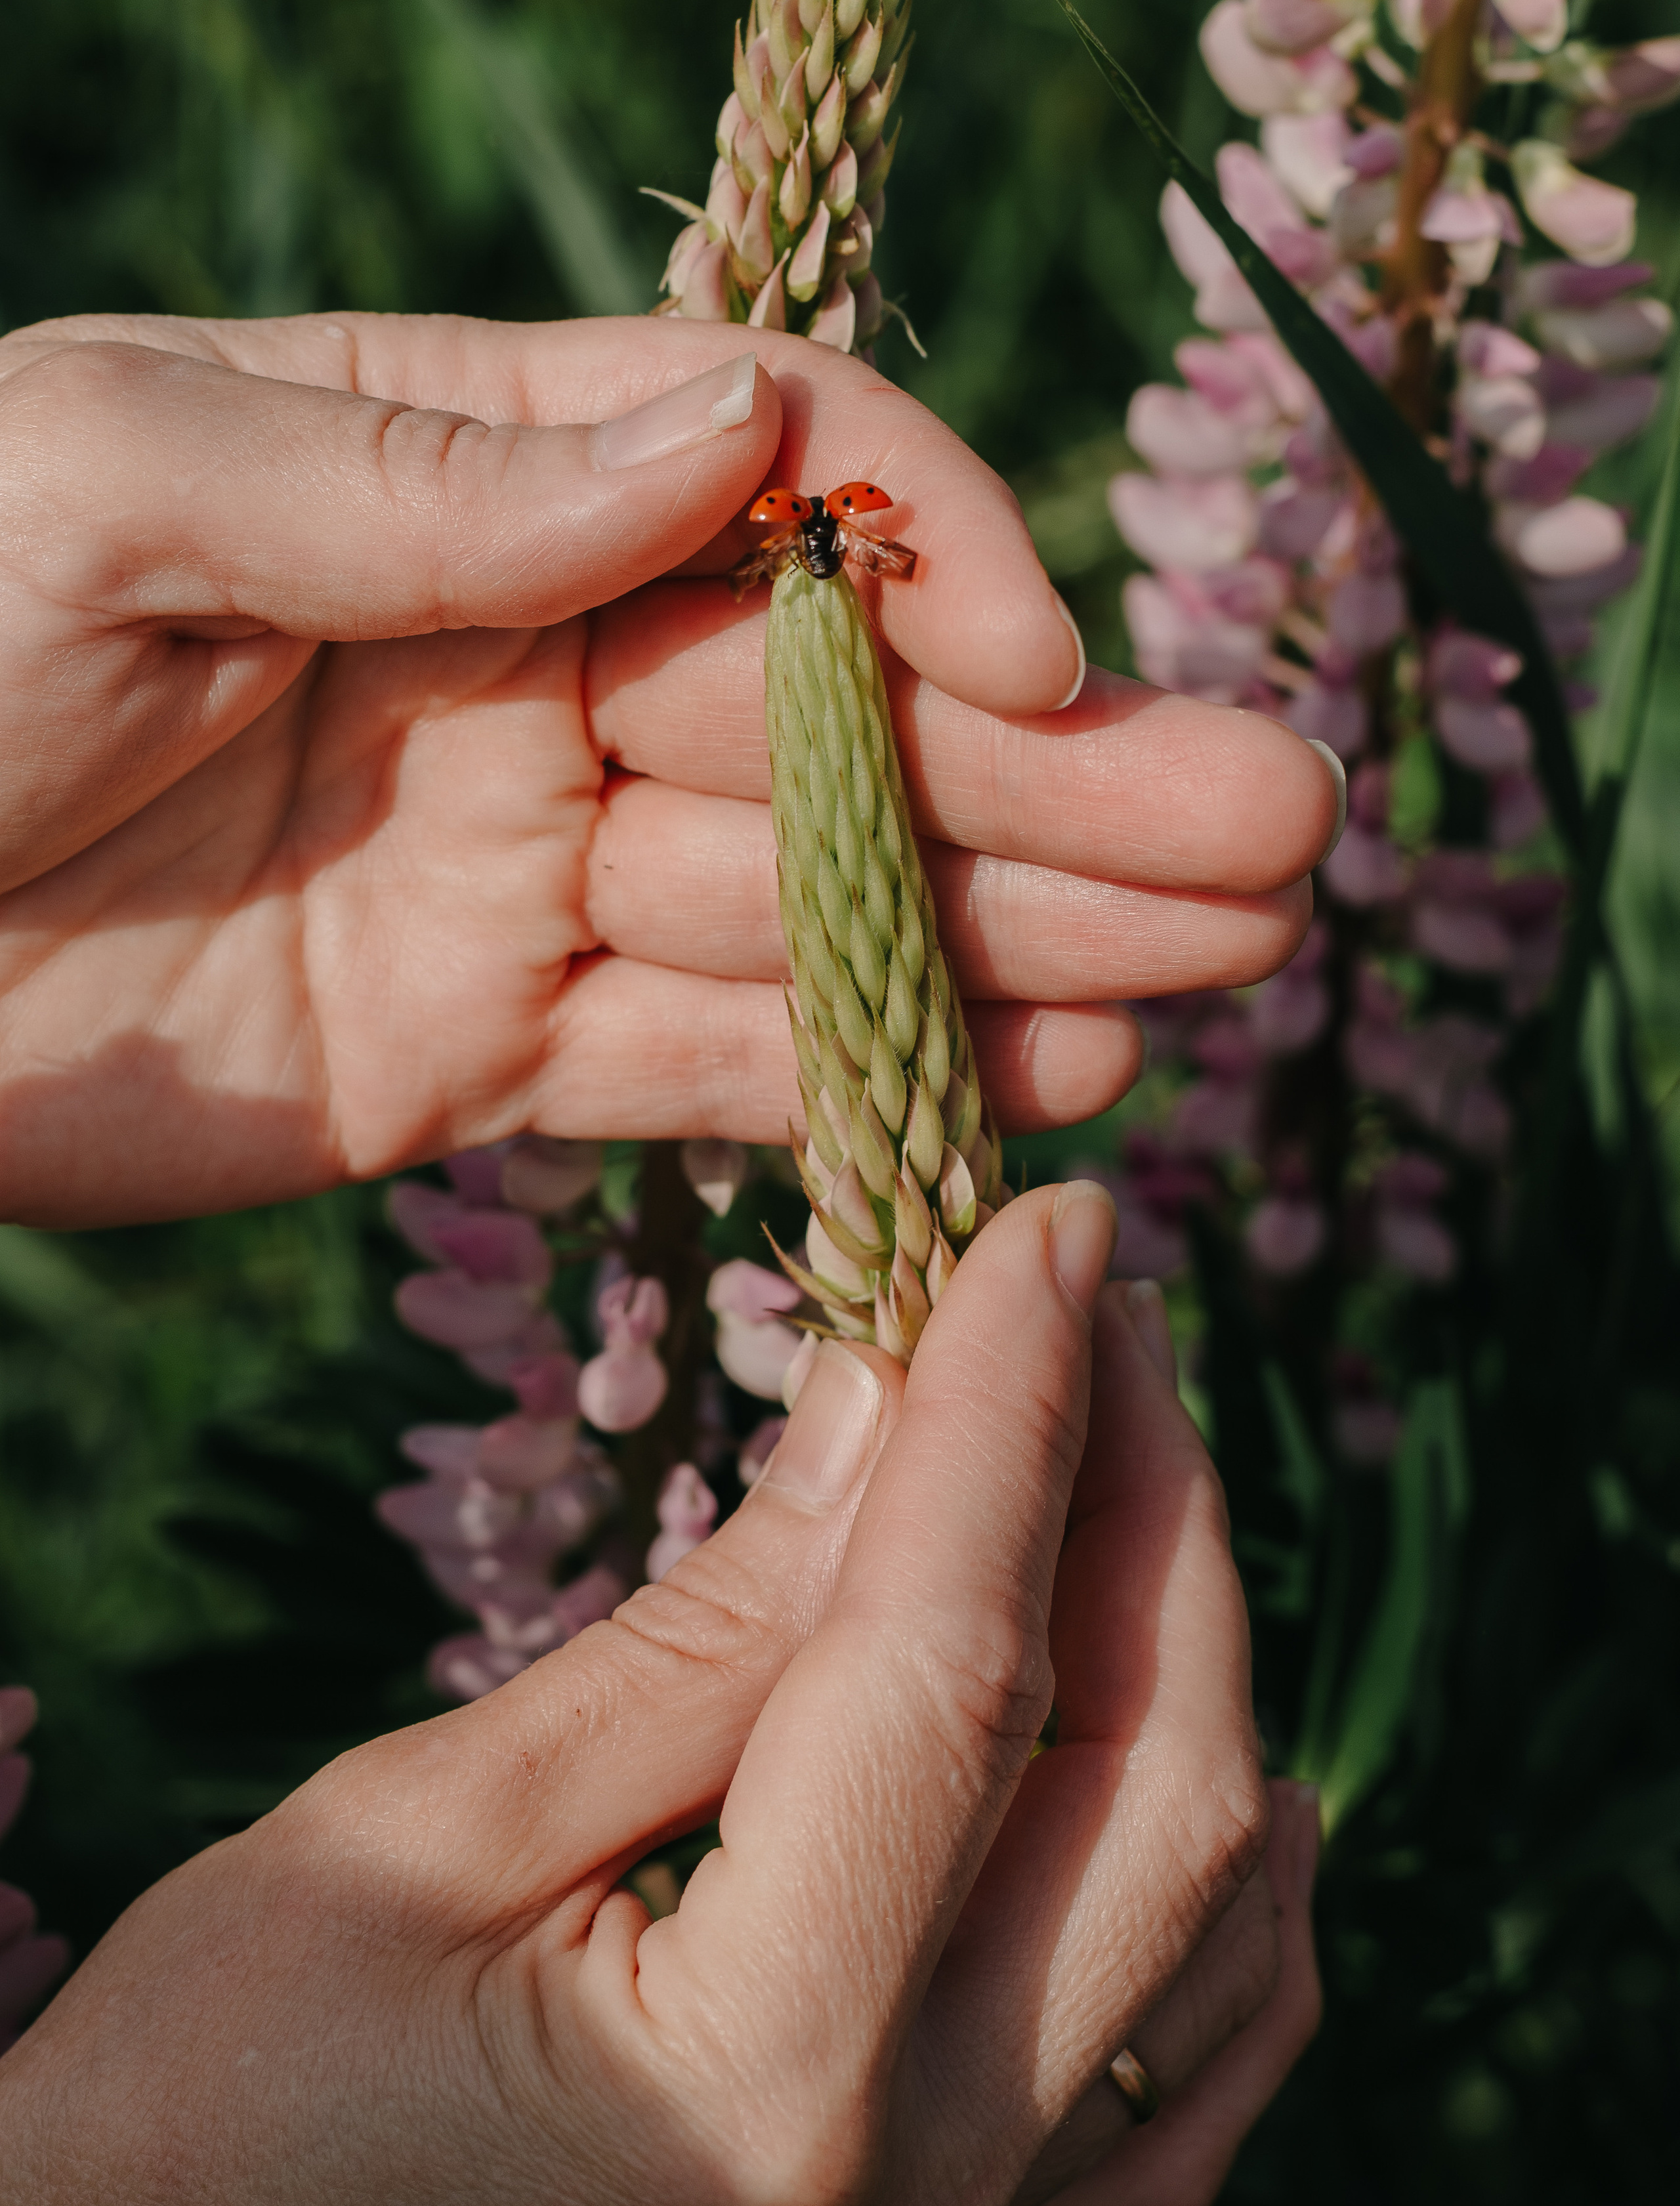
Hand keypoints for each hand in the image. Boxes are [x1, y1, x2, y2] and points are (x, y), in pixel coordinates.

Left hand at [0, 314, 1336, 1224]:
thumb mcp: (106, 484)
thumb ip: (429, 476)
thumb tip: (732, 428)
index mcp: (447, 465)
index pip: (766, 468)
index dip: (931, 554)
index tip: (1044, 668)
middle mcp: (516, 655)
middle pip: (838, 708)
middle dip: (1061, 772)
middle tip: (1281, 831)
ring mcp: (512, 865)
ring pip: (811, 902)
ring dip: (1020, 933)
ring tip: (1227, 962)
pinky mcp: (470, 1054)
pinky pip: (701, 1067)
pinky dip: (863, 1080)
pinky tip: (1049, 1077)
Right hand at [0, 1189, 1315, 2202]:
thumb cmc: (202, 2123)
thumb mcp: (414, 1845)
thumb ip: (695, 1644)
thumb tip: (884, 1405)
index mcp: (760, 2081)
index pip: (953, 1658)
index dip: (1010, 1406)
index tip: (1045, 1222)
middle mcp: (923, 2201)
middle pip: (1147, 1778)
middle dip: (1143, 1502)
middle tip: (1090, 1311)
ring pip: (1215, 1927)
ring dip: (1200, 1660)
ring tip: (1131, 1465)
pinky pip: (1193, 2090)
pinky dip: (1238, 1906)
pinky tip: (1234, 1776)